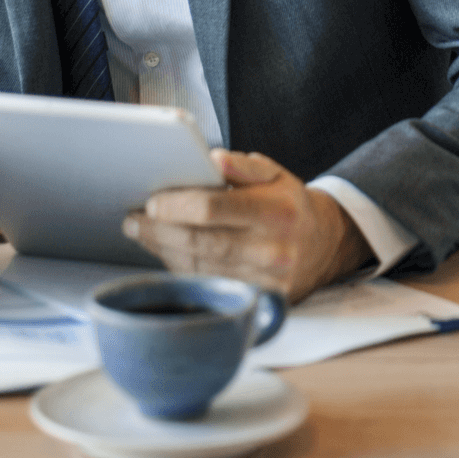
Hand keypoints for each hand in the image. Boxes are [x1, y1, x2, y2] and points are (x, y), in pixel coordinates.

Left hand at [122, 149, 371, 302]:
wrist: (326, 245)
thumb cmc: (288, 203)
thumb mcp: (273, 172)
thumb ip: (241, 164)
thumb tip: (211, 158)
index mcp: (273, 212)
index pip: (214, 209)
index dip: (177, 206)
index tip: (151, 201)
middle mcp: (271, 250)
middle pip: (202, 243)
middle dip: (159, 231)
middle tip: (132, 220)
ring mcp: (266, 281)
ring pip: (202, 267)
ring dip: (164, 250)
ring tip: (140, 233)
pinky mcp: (260, 300)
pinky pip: (212, 284)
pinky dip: (183, 268)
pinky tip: (165, 252)